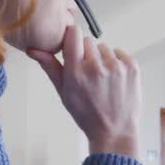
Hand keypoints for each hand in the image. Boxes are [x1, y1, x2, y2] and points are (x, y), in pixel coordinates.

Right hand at [29, 26, 140, 157]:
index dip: (71, 37)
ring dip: (102, 58)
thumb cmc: (86, 114)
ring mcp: (116, 66)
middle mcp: (96, 67)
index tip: (71, 46)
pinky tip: (114, 79)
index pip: (73, 33)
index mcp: (76, 72)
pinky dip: (116, 62)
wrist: (114, 131)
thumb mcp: (63, 92)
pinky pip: (119, 53)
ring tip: (102, 79)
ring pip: (104, 48)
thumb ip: (50, 67)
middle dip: (86, 53)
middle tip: (88, 73)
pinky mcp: (131, 67)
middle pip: (88, 41)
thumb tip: (33, 49)